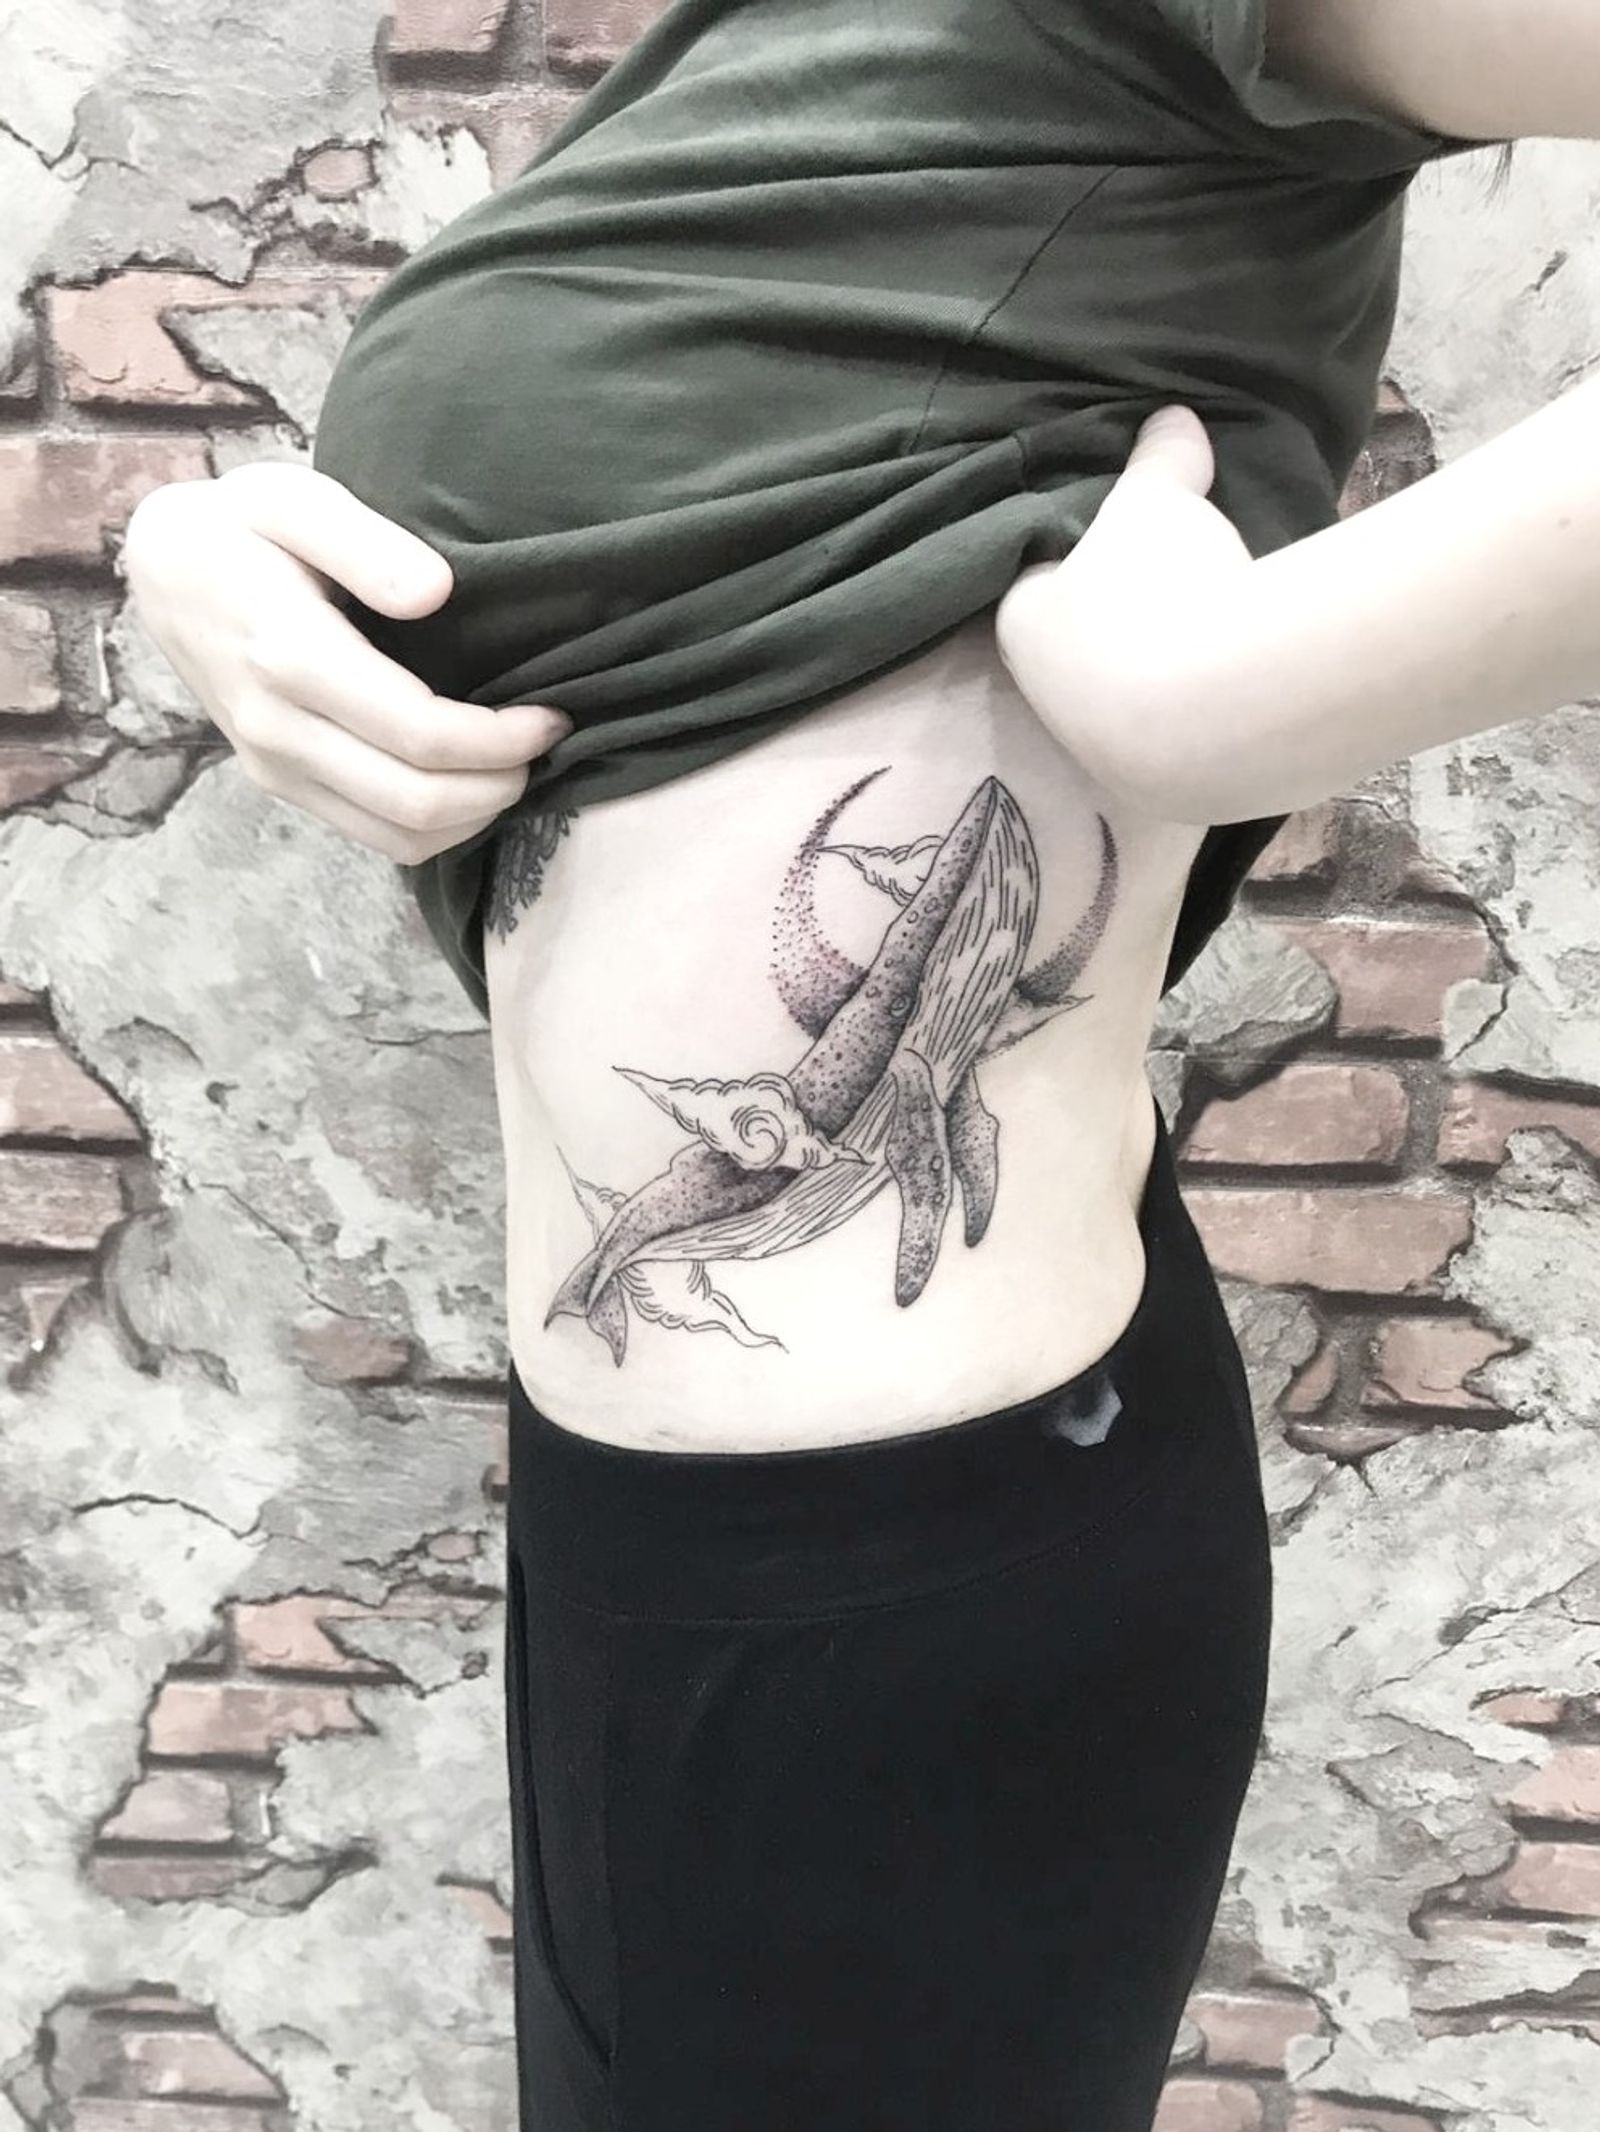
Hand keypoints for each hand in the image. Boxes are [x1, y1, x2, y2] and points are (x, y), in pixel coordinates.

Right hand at [121, 462, 571, 863]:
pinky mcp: (280, 785)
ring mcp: (275, 766)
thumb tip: (435, 592)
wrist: (162, 573)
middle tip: (545, 742)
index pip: (419, 732)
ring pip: (400, 836)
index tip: (550, 713)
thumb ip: (363, 539)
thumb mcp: (292, 497)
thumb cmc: (241, 526)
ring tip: (515, 765)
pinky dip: (438, 827)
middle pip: (416, 799)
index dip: (500, 737)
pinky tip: (469, 782)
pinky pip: (376, 838)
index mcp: (288, 655)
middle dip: (500, 783)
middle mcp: (277, 728)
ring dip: (475, 815)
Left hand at [992, 404, 1253, 796]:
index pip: (1030, 588)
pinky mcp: (1167, 798)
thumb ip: (1161, 458)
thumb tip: (1173, 416)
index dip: (1070, 562)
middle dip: (1110, 629)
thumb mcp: (1161, 500)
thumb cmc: (1161, 589)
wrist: (1222, 713)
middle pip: (1073, 656)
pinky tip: (1241, 698)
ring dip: (1158, 683)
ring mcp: (1104, 759)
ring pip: (1121, 711)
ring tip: (1214, 645)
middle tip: (1169, 592)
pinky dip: (1202, 723)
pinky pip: (1178, 749)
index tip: (1115, 545)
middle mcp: (1049, 703)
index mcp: (1024, 627)